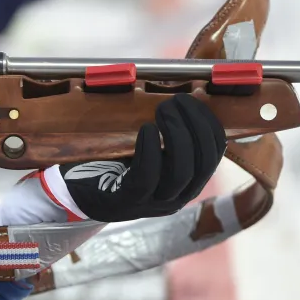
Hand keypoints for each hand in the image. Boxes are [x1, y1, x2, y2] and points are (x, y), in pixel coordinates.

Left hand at [57, 94, 226, 222]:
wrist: (83, 192)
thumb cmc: (121, 165)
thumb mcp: (153, 150)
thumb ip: (172, 133)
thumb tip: (189, 97)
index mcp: (189, 181)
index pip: (215, 153)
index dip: (210, 123)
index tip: (196, 98)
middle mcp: (178, 196)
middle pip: (203, 162)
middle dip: (195, 126)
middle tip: (177, 100)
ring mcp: (154, 202)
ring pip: (181, 171)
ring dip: (176, 135)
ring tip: (163, 110)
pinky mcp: (128, 200)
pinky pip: (147, 177)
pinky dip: (150, 149)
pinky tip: (146, 128)